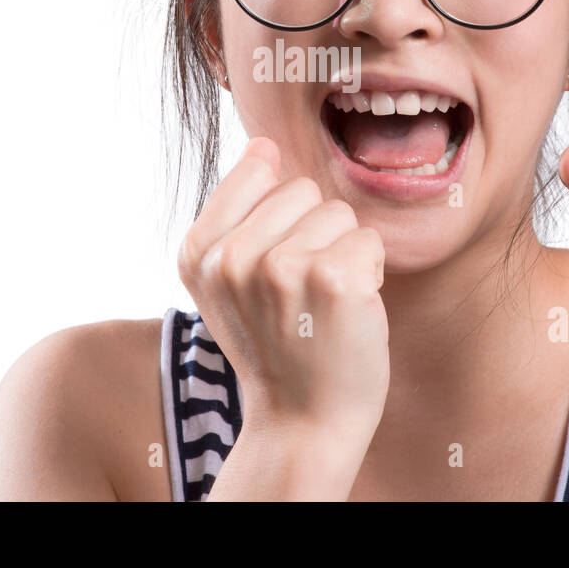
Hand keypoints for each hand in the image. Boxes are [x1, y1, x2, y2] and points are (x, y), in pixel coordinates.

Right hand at [177, 136, 390, 445]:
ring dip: (343, 253)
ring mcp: (281, 268)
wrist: (302, 422)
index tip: (274, 265)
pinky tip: (349, 311)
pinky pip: (370, 240)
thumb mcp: (227, 281)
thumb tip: (263, 145)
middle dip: (314, 233)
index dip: (279, 214)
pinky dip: (370, 273)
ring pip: (339, 213)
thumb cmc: (275, 345)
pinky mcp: (333, 280)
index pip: (257, 169)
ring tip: (323, 304)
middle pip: (303, 190)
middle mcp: (231, 258)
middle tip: (302, 293)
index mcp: (198, 251)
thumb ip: (235, 213)